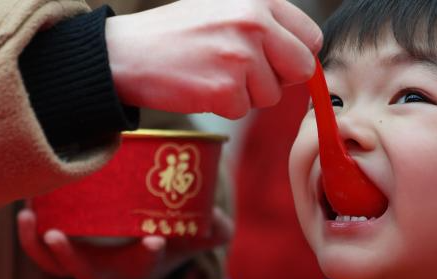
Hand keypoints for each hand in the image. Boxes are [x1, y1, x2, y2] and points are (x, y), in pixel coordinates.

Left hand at [17, 204, 232, 278]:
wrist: (139, 253)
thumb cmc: (166, 240)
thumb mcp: (191, 238)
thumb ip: (210, 231)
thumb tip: (221, 223)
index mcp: (135, 268)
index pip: (139, 267)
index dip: (144, 257)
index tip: (154, 242)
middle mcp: (103, 270)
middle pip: (83, 270)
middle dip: (69, 256)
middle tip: (57, 236)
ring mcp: (78, 261)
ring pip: (52, 263)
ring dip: (35, 245)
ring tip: (26, 218)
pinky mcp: (60, 248)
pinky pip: (38, 248)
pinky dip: (29, 234)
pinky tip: (23, 207)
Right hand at [105, 0, 321, 118]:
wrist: (127, 52)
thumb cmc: (176, 34)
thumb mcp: (224, 8)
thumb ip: (265, 26)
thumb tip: (304, 58)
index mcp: (258, 0)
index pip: (309, 38)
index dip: (293, 56)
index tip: (274, 62)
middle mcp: (254, 23)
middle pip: (300, 69)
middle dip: (277, 79)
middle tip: (242, 73)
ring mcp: (240, 56)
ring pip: (270, 95)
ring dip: (245, 94)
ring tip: (211, 73)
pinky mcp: (225, 88)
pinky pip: (243, 110)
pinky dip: (223, 106)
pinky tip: (201, 86)